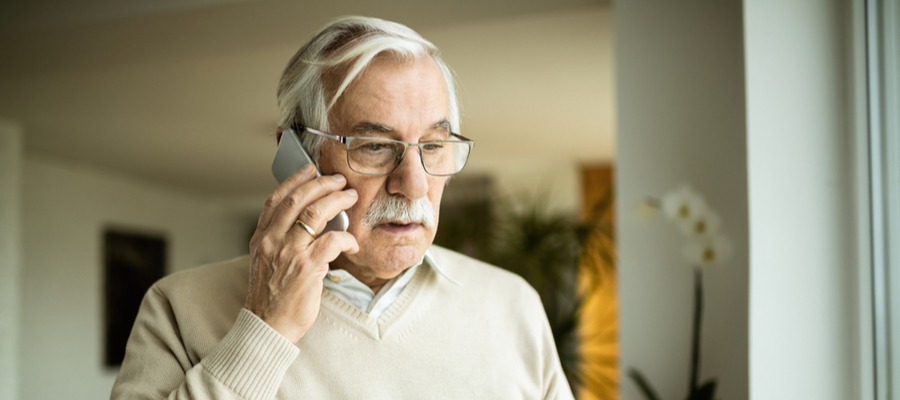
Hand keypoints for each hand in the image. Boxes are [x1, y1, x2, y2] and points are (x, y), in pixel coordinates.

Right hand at [245, 164, 358, 342]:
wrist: (267, 326)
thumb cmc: (271, 298)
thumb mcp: (266, 262)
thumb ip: (280, 241)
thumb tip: (305, 223)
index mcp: (261, 238)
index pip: (276, 199)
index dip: (294, 180)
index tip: (310, 169)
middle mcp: (272, 241)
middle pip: (298, 199)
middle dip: (322, 184)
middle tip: (339, 181)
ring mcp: (289, 253)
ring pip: (316, 213)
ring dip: (337, 201)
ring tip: (350, 197)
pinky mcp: (307, 268)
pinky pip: (332, 240)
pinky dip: (346, 236)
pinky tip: (352, 241)